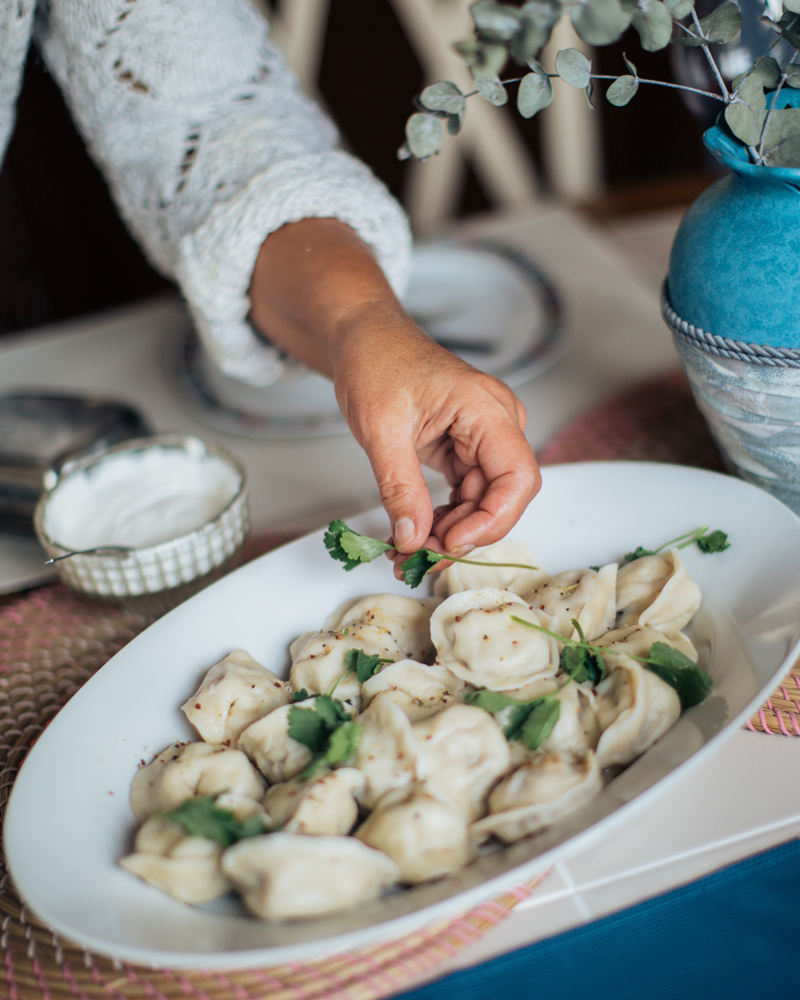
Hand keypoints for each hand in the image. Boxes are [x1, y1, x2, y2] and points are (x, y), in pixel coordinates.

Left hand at [328, 302, 539, 577]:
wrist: (363, 338)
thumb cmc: (376, 360)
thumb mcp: (380, 428)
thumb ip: (399, 487)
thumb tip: (412, 538)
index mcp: (486, 408)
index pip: (518, 477)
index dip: (492, 520)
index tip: (450, 543)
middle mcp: (496, 424)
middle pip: (503, 497)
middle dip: (465, 535)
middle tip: (420, 558)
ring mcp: (482, 439)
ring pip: (482, 503)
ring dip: (448, 534)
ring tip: (408, 553)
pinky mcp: (465, 450)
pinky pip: (464, 495)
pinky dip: (441, 519)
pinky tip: (415, 535)